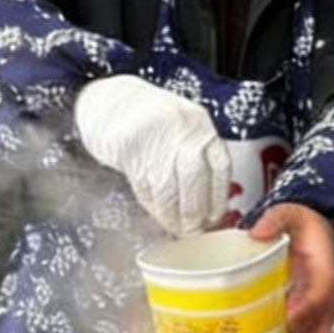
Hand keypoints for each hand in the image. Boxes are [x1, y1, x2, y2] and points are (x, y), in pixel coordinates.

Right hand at [74, 76, 227, 236]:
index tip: (216, 217)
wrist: (113, 101)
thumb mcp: (184, 129)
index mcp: (200, 124)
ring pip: (168, 188)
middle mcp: (181, 130)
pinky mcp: (130, 150)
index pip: (220, 166)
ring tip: (177, 229)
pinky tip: (159, 215)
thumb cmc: (154, 120)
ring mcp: (155, 139)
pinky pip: (146, 187)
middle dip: (195, 212)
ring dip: (173, 216)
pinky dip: (154, 207)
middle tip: (195, 230)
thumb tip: (212, 204)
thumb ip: (199, 158)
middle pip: (195, 180)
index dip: (219, 197)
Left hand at [249, 202, 333, 332]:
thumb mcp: (291, 214)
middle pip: (317, 323)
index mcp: (324, 269)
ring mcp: (324, 307)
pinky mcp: (316, 316)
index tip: (282, 318)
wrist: (318, 234)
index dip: (302, 309)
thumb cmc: (304, 228)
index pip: (319, 294)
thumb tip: (256, 233)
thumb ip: (276, 219)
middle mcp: (328, 292)